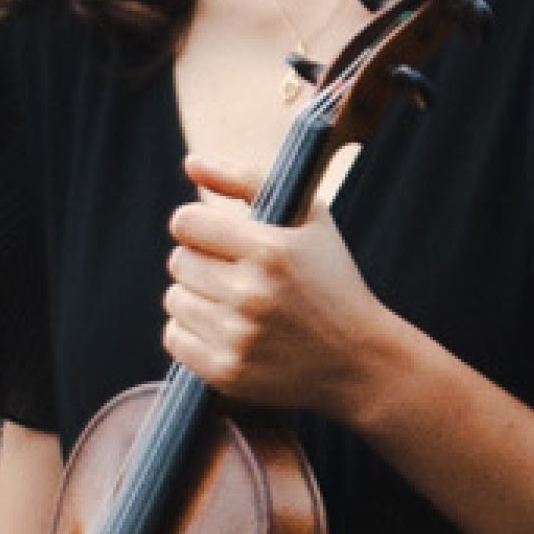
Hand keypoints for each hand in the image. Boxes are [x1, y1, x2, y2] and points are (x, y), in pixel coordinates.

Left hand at [161, 154, 403, 419]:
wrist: (359, 360)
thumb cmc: (331, 278)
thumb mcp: (309, 217)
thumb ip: (246, 179)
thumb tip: (190, 161)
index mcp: (270, 250)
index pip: (186, 223)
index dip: (198, 224)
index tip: (216, 234)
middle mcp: (250, 295)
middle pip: (179, 261)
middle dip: (201, 260)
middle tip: (232, 269)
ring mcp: (237, 338)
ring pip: (174, 299)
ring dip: (196, 295)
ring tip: (231, 299)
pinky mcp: (227, 372)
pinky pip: (174, 338)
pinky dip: (191, 331)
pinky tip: (223, 327)